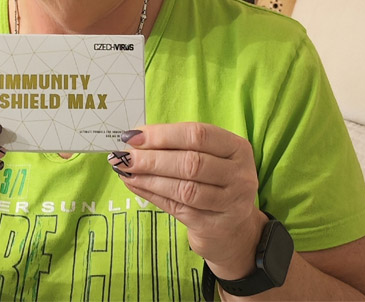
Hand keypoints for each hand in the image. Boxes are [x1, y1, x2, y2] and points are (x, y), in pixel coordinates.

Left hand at [108, 122, 266, 279]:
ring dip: (149, 178)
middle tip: (125, 157)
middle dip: (153, 159)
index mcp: (236, 148)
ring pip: (184, 188)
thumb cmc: (213, 182)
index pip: (198, 135)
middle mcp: (239, 175)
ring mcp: (230, 203)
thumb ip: (177, 146)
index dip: (163, 134)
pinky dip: (152, 195)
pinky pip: (178, 208)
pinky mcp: (214, 226)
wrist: (234, 230)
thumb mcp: (207, 157)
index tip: (134, 136)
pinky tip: (136, 186)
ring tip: (126, 171)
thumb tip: (136, 138)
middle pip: (191, 163)